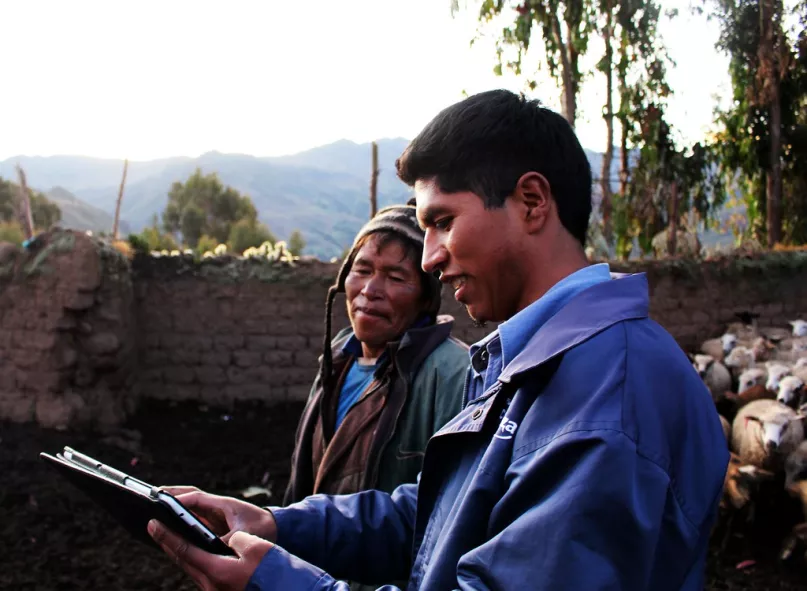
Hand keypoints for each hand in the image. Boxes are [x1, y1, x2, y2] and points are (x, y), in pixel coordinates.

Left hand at [148, 519, 271, 590]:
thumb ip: (236, 539)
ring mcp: (215, 590)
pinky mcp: (221, 590)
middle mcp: (211, 585)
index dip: (167, 536)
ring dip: (179, 552)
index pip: (185, 550)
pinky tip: (191, 552)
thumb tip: (227, 539)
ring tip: (169, 537)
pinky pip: (200, 572)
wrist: (285, 590)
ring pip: (190, 568)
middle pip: (183, 561)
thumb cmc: (272, 570)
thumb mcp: (256, 547)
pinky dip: (192, 559)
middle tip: (154, 527)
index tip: (153, 524)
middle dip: (167, 543)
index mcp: (217, 572)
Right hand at [159, 486, 277, 542]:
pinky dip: (182, 518)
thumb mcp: (243, 535)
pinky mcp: (216, 522)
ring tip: (154, 507)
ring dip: (175, 505)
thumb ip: (226, 539)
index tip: (161, 501)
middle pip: (190, 498)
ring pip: (191, 507)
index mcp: (222, 504)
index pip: (196, 498)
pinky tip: (170, 524)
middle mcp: (217, 506)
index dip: (178, 500)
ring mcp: (215, 513)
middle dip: (171, 496)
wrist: (276, 528)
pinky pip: (195, 518)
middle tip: (150, 496)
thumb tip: (211, 547)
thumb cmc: (261, 528)